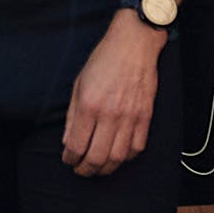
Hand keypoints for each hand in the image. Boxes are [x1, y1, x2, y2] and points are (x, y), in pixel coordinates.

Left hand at [59, 16, 161, 177]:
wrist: (134, 42)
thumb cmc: (104, 59)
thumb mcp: (79, 83)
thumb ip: (72, 115)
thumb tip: (68, 141)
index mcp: (89, 105)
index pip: (76, 145)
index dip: (69, 158)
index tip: (68, 160)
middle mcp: (110, 114)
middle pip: (96, 158)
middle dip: (85, 170)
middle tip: (81, 170)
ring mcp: (130, 116)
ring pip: (117, 157)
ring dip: (105, 168)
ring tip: (98, 167)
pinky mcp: (145, 116)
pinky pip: (137, 147)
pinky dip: (127, 157)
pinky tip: (118, 154)